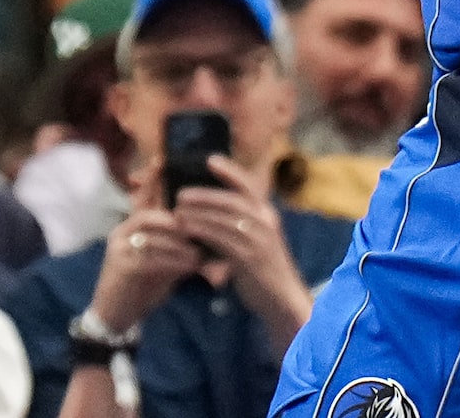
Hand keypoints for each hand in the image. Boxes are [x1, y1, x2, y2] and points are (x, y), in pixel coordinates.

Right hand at [90, 206, 203, 331]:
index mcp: (125, 230)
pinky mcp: (122, 268)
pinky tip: (188, 268)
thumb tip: (201, 248)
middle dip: (175, 228)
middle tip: (198, 237)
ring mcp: (118, 250)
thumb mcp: (159, 267)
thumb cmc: (139, 289)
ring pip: (151, 240)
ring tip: (197, 256)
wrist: (115, 314)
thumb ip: (174, 255)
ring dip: (177, 247)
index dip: (171, 217)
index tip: (195, 223)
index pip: (148, 213)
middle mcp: (119, 235)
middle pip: (148, 220)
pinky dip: (172, 263)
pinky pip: (150, 261)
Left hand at [172, 160, 311, 337]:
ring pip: (225, 219)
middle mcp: (266, 223)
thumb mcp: (255, 240)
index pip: (249, 185)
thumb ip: (238, 224)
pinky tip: (187, 230)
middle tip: (180, 193)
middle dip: (205, 195)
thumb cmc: (262, 269)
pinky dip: (203, 232)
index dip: (230, 171)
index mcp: (267, 214)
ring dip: (199, 214)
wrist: (282, 300)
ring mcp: (259, 240)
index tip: (210, 159)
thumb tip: (208, 208)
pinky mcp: (251, 258)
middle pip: (232, 201)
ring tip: (177, 211)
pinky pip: (222, 240)